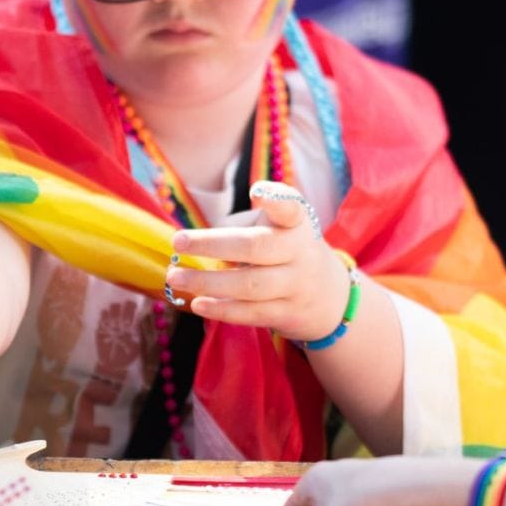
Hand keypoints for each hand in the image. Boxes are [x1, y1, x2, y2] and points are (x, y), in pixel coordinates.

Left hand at [165, 182, 352, 342]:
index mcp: (297, 224)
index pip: (290, 208)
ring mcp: (296, 286)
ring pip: (250, 285)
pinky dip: (222, 309)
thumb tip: (197, 243)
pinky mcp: (288, 314)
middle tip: (178, 242)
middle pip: (256, 247)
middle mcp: (300, 252)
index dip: (276, 200)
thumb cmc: (287, 251)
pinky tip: (197, 304)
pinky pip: (251, 313)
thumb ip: (244, 226)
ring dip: (207, 282)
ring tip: (176, 277)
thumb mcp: (278, 229)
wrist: (329, 295)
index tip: (257, 192)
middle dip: (213, 244)